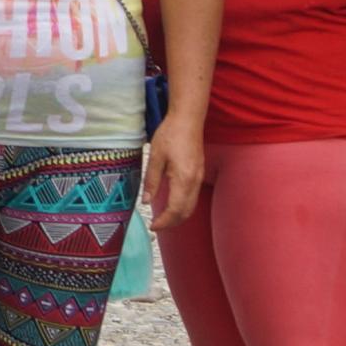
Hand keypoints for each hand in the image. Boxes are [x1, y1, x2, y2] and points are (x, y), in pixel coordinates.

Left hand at [142, 109, 206, 231]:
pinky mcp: (199, 173)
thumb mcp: (155, 158)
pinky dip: (183, 206)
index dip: (164, 222)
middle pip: (186, 212)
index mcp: (183, 179)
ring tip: (162, 219)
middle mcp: (194, 181)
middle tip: (156, 226)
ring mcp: (199, 178)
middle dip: (172, 223)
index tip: (152, 226)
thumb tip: (145, 201)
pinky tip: (172, 205)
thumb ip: (151, 181)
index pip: (175, 210)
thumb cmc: (170, 135)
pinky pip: (193, 197)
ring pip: (192, 206)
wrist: (188, 119)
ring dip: (178, 216)